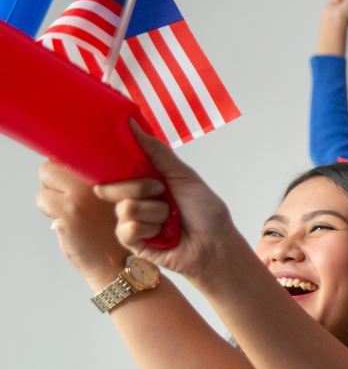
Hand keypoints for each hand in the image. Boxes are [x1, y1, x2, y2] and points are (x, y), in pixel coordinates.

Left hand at [36, 161, 130, 288]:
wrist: (117, 263)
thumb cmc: (115, 233)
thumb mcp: (118, 200)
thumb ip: (97, 182)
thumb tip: (64, 167)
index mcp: (112, 176)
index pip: (76, 154)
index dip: (68, 165)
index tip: (71, 176)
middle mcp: (97, 182)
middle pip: (54, 164)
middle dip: (54, 179)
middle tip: (67, 195)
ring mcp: (80, 197)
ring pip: (45, 180)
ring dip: (51, 195)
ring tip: (68, 210)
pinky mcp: (68, 213)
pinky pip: (43, 200)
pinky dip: (48, 211)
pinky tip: (63, 220)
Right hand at [93, 121, 236, 283]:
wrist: (216, 244)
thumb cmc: (205, 211)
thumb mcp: (184, 175)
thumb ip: (157, 152)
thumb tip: (132, 123)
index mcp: (144, 181)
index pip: (115, 170)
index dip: (113, 164)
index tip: (115, 157)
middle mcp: (134, 200)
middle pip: (110, 187)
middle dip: (140, 187)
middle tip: (161, 191)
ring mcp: (131, 222)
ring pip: (125, 208)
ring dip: (154, 212)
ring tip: (170, 219)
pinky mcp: (132, 243)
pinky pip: (126, 230)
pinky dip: (149, 229)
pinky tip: (163, 235)